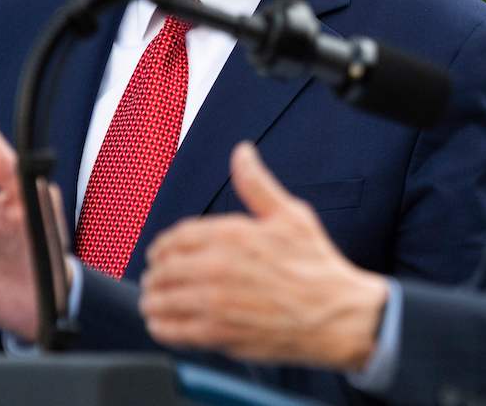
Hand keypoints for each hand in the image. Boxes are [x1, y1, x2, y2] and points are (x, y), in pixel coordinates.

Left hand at [140, 142, 388, 370]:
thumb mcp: (291, 215)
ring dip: (151, 299)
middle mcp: (218, 266)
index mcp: (233, 233)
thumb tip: (241, 153)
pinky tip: (161, 324)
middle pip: (164, 267)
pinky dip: (161, 326)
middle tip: (153, 278)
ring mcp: (216, 301)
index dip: (164, 244)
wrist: (335, 314)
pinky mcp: (218, 333)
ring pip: (162, 299)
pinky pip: (173, 329)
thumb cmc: (316, 264)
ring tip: (151, 301)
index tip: (160, 252)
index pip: (178, 236)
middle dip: (155, 272)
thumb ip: (257, 184)